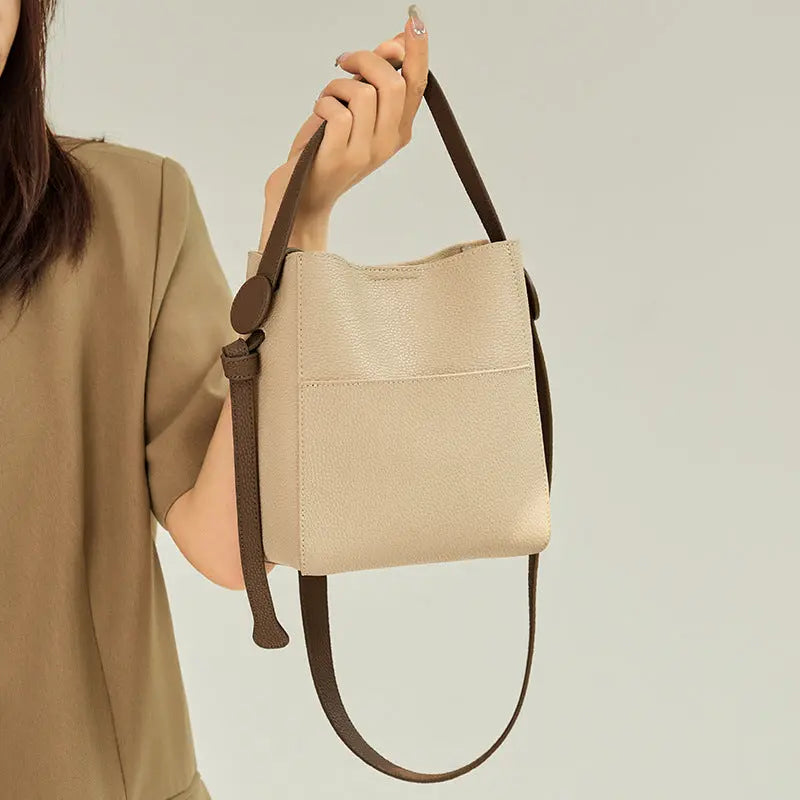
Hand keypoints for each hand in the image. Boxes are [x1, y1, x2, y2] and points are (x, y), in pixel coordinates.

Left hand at [258, 8, 428, 250]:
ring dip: (337, 86)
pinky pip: (336, 112)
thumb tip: (395, 43)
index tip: (412, 18)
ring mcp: (365, 152)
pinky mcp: (340, 156)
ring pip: (363, 93)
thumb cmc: (327, 149)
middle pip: (392, 82)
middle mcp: (388, 143)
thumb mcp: (356, 113)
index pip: (417, 85)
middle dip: (365, 60)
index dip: (417, 50)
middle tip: (344, 63)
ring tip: (327, 99)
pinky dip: (322, 104)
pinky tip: (318, 117)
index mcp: (398, 131)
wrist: (304, 196)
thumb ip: (375, 79)